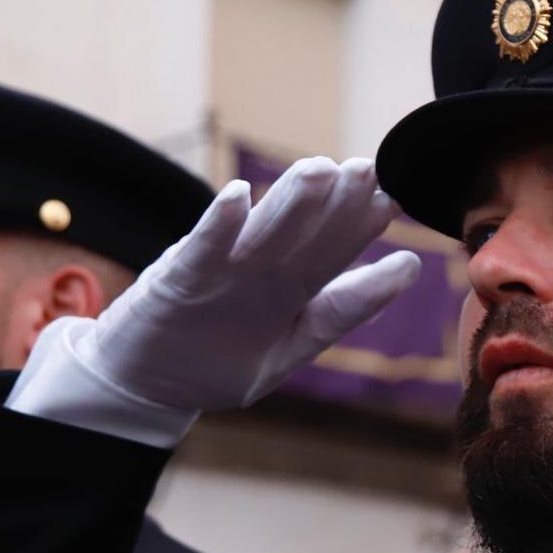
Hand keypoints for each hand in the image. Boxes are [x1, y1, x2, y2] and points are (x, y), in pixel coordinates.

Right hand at [82, 159, 420, 411]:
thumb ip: (338, 312)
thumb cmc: (218, 359)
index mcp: (292, 296)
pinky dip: (218, 226)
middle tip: (368, 171)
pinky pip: (203, 252)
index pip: (337, 264)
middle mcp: (262, 280)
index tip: (394, 209)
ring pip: (263, 237)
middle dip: (338, 208)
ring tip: (319, 171)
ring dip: (290, 204)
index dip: (365, 237)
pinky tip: (238, 197)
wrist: (143, 381)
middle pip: (307, 242)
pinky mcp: (179, 281)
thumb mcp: (286, 350)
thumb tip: (409, 267)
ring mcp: (222, 277)